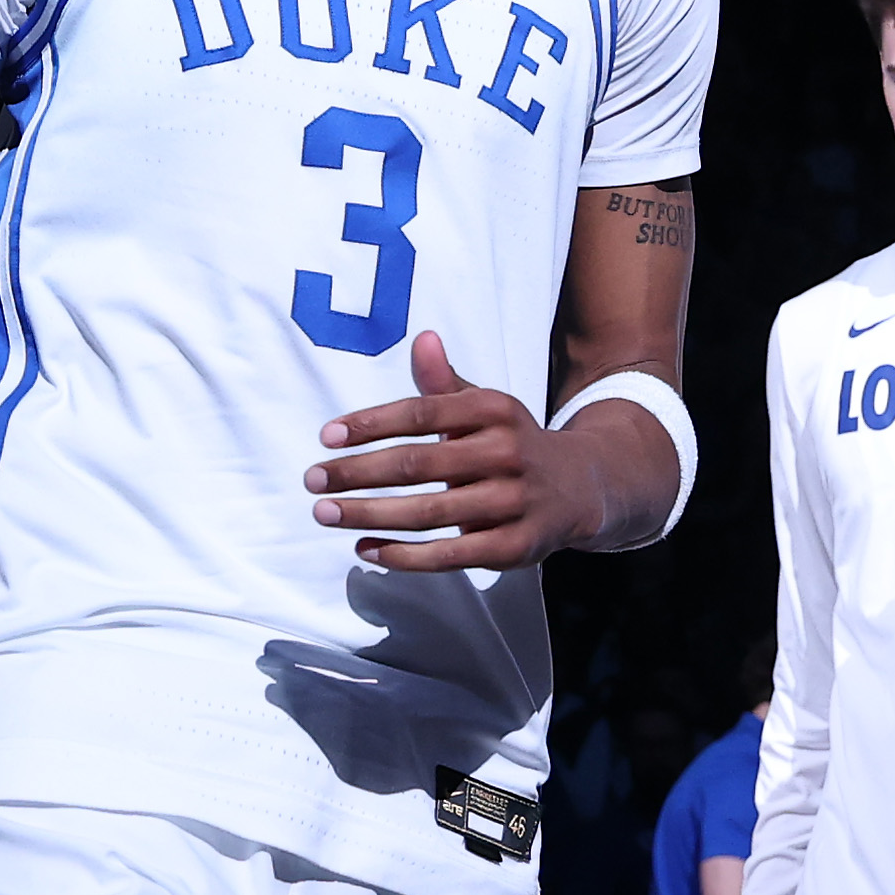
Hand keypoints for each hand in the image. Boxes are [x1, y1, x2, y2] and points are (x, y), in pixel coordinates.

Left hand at [307, 331, 632, 570]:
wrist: (581, 487)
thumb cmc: (510, 442)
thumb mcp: (484, 406)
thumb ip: (443, 382)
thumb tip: (423, 338)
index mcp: (493, 410)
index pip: (421, 413)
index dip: (371, 424)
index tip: (326, 435)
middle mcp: (506, 453)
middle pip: (418, 464)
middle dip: (358, 473)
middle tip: (312, 479)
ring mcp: (511, 503)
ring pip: (429, 513)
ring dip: (370, 514)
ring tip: (326, 513)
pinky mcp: (514, 548)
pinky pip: (449, 555)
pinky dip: (403, 555)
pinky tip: (365, 548)